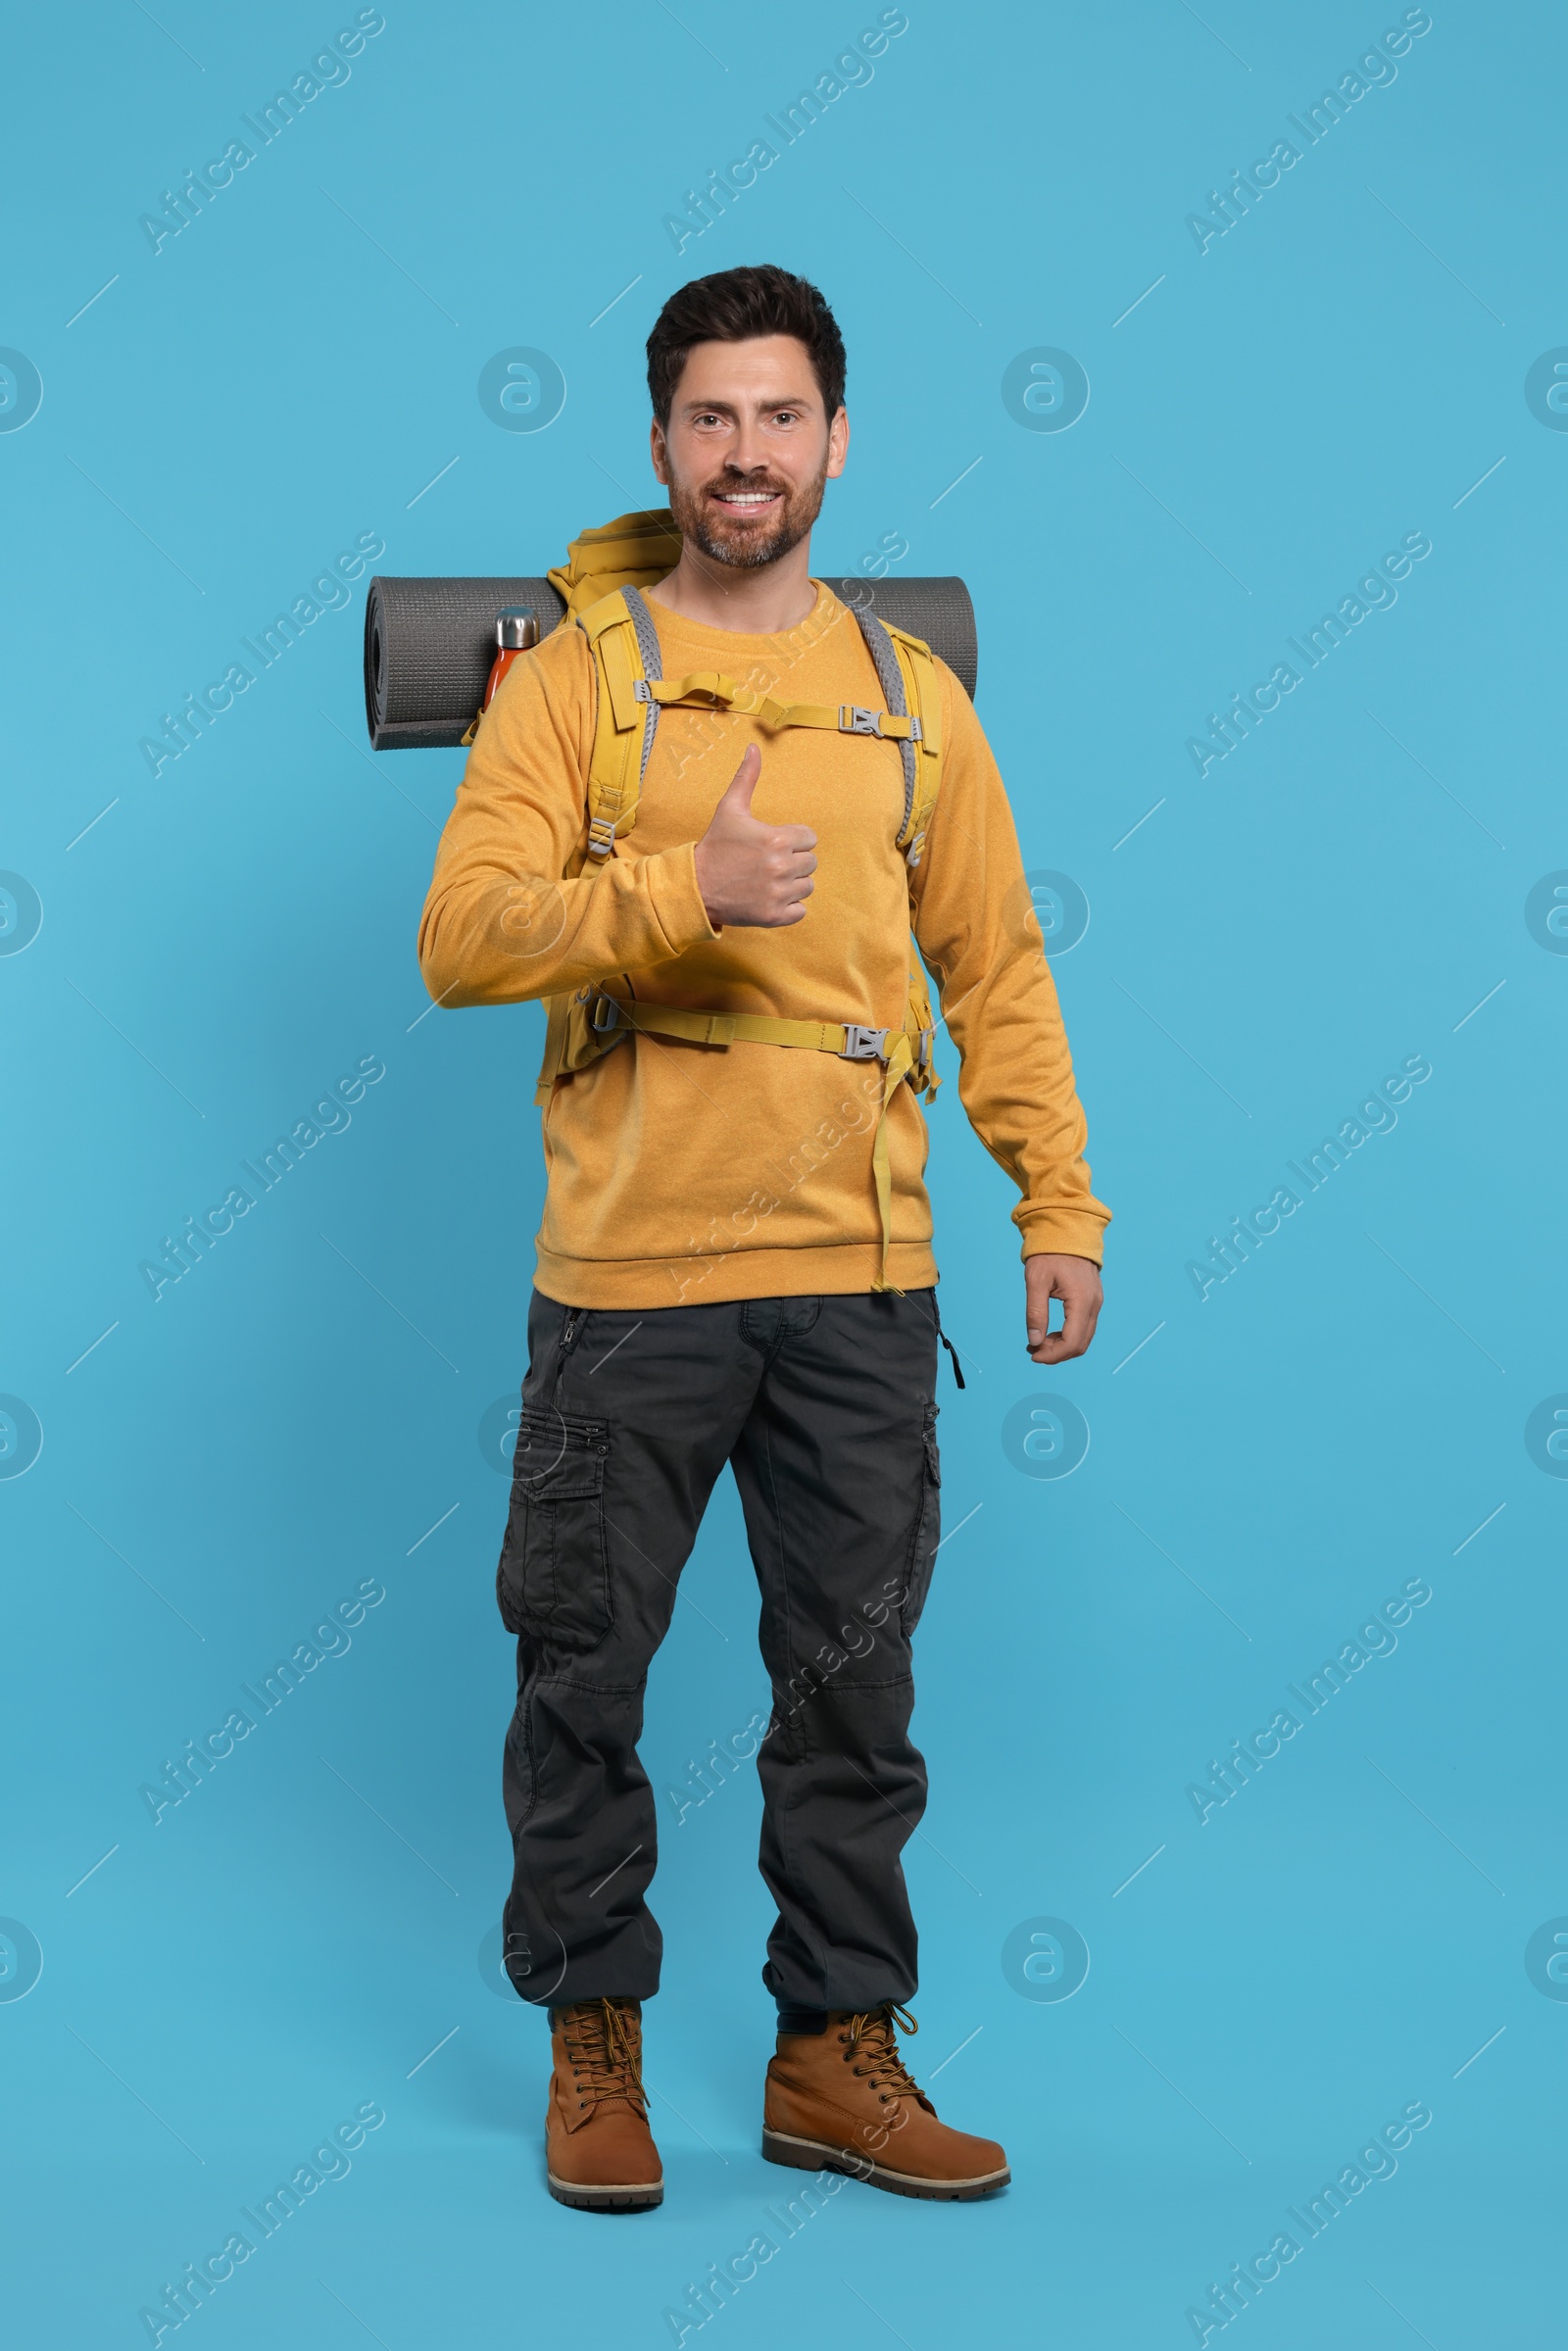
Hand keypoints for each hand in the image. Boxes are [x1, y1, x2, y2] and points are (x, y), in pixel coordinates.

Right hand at [693, 744, 816, 927]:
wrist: (695, 887)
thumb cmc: (715, 846)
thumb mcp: (730, 809)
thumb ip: (746, 778)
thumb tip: (754, 747)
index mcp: (777, 839)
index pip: (809, 838)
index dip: (793, 840)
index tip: (773, 844)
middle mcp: (781, 866)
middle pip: (810, 862)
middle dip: (793, 861)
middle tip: (768, 863)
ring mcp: (778, 893)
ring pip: (807, 886)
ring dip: (793, 884)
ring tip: (768, 880)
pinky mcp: (774, 916)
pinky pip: (800, 911)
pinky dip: (789, 907)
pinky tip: (770, 897)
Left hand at [1025, 1253, 1102, 1363]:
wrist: (1067, 1231)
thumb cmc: (1050, 1253)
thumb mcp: (1036, 1280)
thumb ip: (1035, 1312)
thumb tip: (1034, 1340)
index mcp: (1081, 1301)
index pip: (1072, 1342)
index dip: (1052, 1355)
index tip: (1032, 1353)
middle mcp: (1094, 1304)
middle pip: (1080, 1345)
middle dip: (1056, 1353)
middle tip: (1032, 1349)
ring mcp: (1096, 1303)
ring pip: (1084, 1338)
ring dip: (1062, 1346)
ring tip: (1038, 1342)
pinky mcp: (1093, 1300)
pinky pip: (1084, 1327)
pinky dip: (1068, 1336)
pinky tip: (1050, 1333)